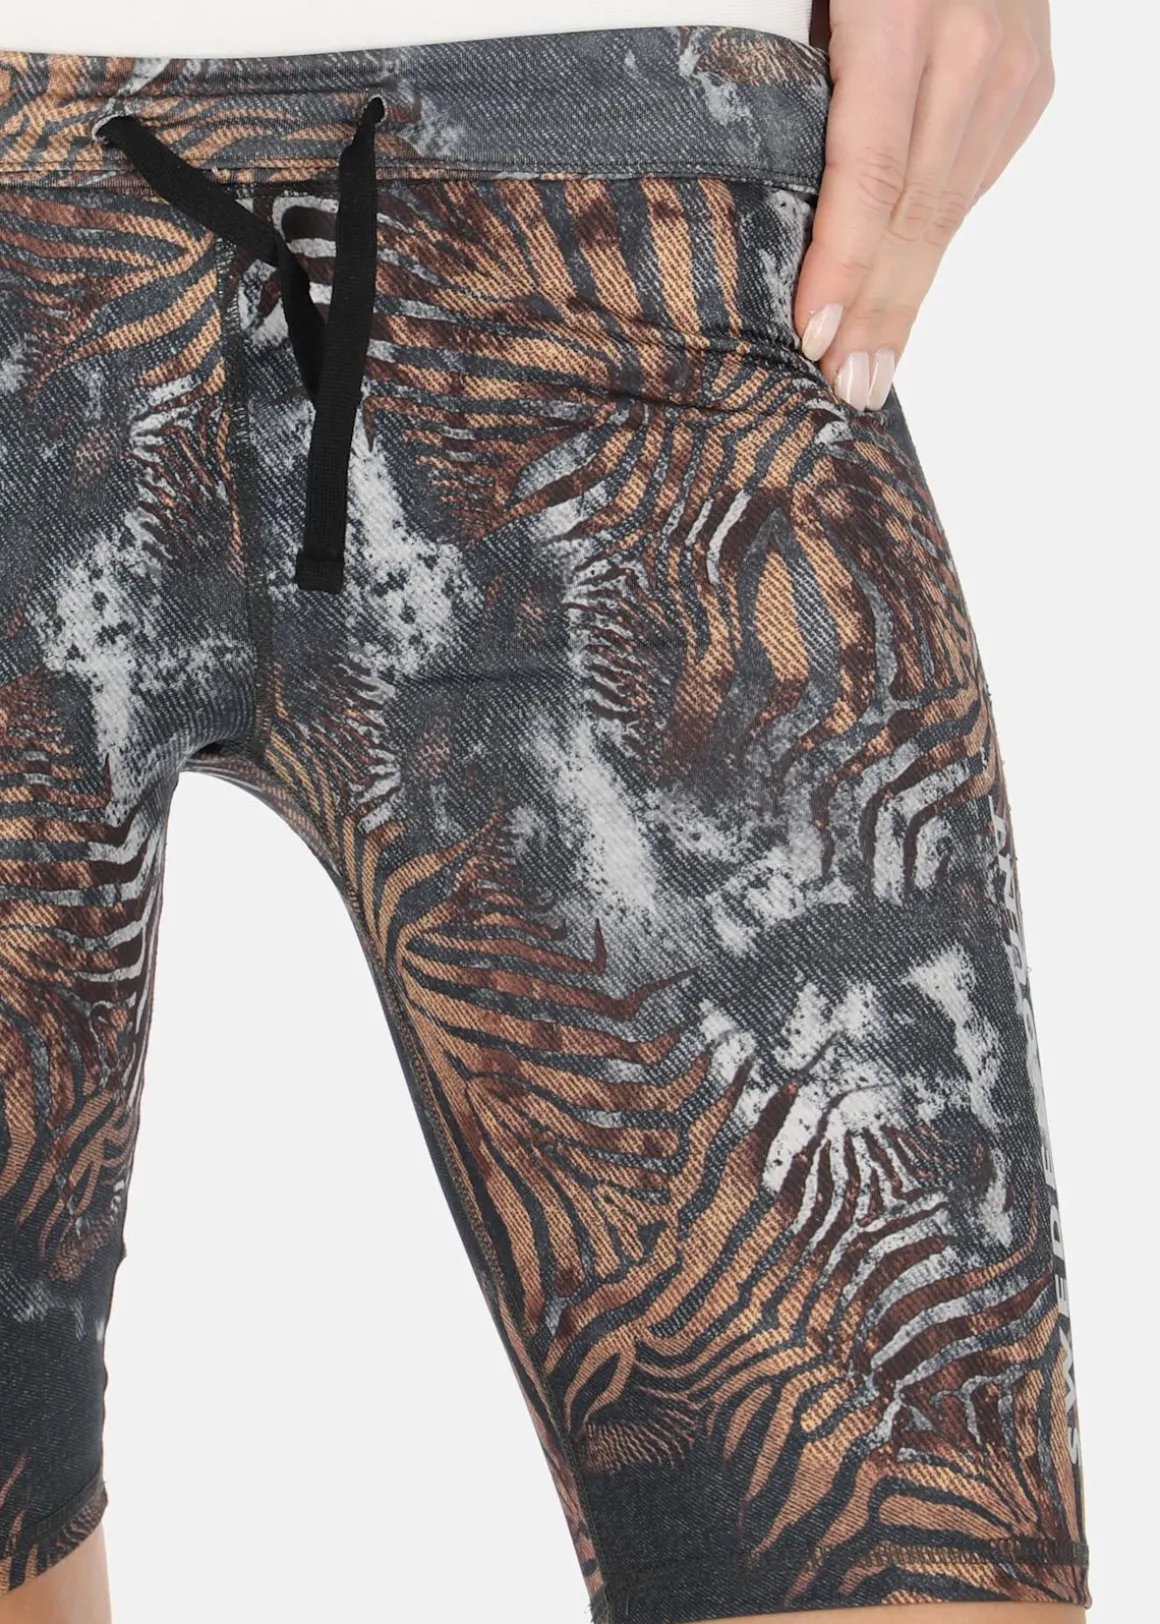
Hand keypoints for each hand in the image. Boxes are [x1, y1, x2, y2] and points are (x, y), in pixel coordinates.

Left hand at [795, 0, 1054, 409]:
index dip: (848, 262)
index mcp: (908, 18)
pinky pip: (969, 177)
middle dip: (884, 310)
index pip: (873, 170)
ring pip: (950, 204)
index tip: (817, 337)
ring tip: (872, 367)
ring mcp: (1011, 69)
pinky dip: (930, 239)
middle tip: (848, 391)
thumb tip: (759, 169)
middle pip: (920, 210)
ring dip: (908, 292)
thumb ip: (787, 63)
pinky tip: (900, 291)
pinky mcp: (1027, 80)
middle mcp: (975, 52)